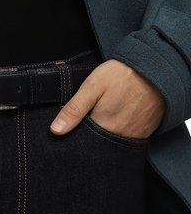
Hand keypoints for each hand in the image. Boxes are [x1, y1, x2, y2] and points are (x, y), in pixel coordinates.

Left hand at [50, 59, 166, 138]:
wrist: (157, 70)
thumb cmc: (123, 75)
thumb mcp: (93, 86)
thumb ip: (74, 109)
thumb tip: (56, 130)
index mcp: (103, 126)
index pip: (82, 141)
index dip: (74, 134)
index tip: (71, 125)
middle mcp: (119, 136)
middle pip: (96, 143)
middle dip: (89, 135)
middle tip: (91, 115)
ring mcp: (133, 135)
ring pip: (111, 142)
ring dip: (104, 133)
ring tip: (104, 114)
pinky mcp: (144, 132)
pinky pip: (126, 138)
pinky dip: (119, 131)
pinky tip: (117, 117)